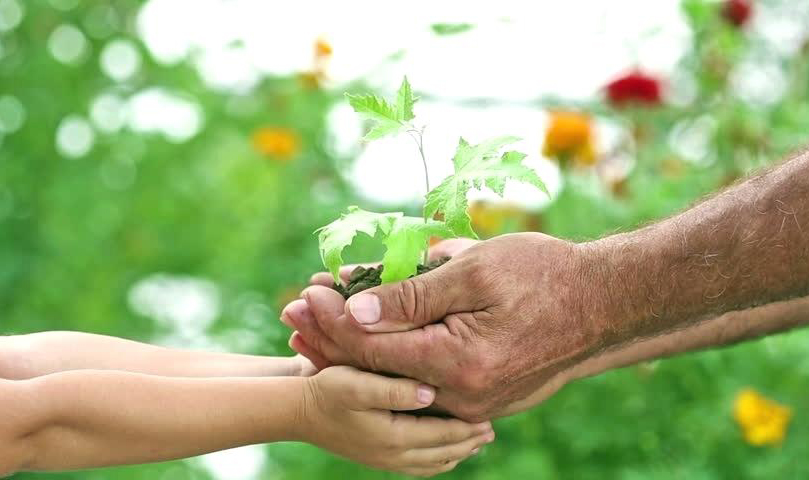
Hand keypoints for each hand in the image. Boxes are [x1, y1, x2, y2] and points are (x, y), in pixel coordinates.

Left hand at [285, 233, 611, 420]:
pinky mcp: (482, 399)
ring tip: (316, 324)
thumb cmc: (544, 275)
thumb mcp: (475, 271)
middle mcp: (462, 397)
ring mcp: (473, 404)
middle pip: (377, 370)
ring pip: (397, 377)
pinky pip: (424, 380)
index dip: (333, 321)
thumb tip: (355, 311)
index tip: (305, 292)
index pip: (373, 348)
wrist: (604, 304)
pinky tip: (370, 339)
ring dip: (356, 349)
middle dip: (331, 337)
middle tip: (294, 310)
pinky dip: (393, 357)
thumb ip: (413, 295)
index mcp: (458, 364)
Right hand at [297, 366, 493, 476]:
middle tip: (491, 431)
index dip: (468, 430)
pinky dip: (436, 459)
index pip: (443, 437)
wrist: (298, 410)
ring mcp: (384, 459)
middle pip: (442, 454)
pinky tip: (443, 448)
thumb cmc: (328, 390)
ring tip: (474, 440)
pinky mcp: (377, 457)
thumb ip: (394, 389)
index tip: (491, 420)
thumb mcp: (358, 383)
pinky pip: (417, 466)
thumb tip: (432, 393)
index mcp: (392, 437)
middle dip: (468, 443)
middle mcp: (392, 455)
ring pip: (432, 463)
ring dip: (455, 452)